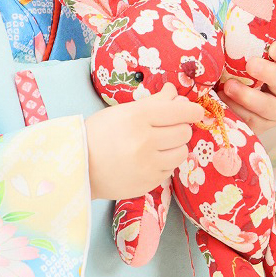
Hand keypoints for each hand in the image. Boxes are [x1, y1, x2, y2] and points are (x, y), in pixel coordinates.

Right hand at [84, 83, 205, 201]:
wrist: (79, 167)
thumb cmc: (99, 134)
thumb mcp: (122, 111)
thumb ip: (153, 102)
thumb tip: (177, 94)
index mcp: (137, 118)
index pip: (179, 111)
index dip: (192, 110)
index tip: (196, 110)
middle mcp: (144, 141)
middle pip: (184, 131)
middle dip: (181, 127)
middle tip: (168, 127)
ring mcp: (148, 164)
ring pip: (182, 152)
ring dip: (175, 146)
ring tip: (160, 144)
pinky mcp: (149, 182)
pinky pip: (171, 169)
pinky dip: (165, 162)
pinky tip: (149, 159)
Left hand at [220, 40, 275, 136]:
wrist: (238, 105)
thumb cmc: (239, 74)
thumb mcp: (242, 60)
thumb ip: (238, 48)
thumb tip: (218, 30)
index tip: (273, 48)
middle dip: (268, 73)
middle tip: (250, 64)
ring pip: (268, 106)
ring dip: (248, 96)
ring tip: (228, 87)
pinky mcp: (261, 126)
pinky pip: (250, 120)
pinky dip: (235, 109)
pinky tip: (221, 100)